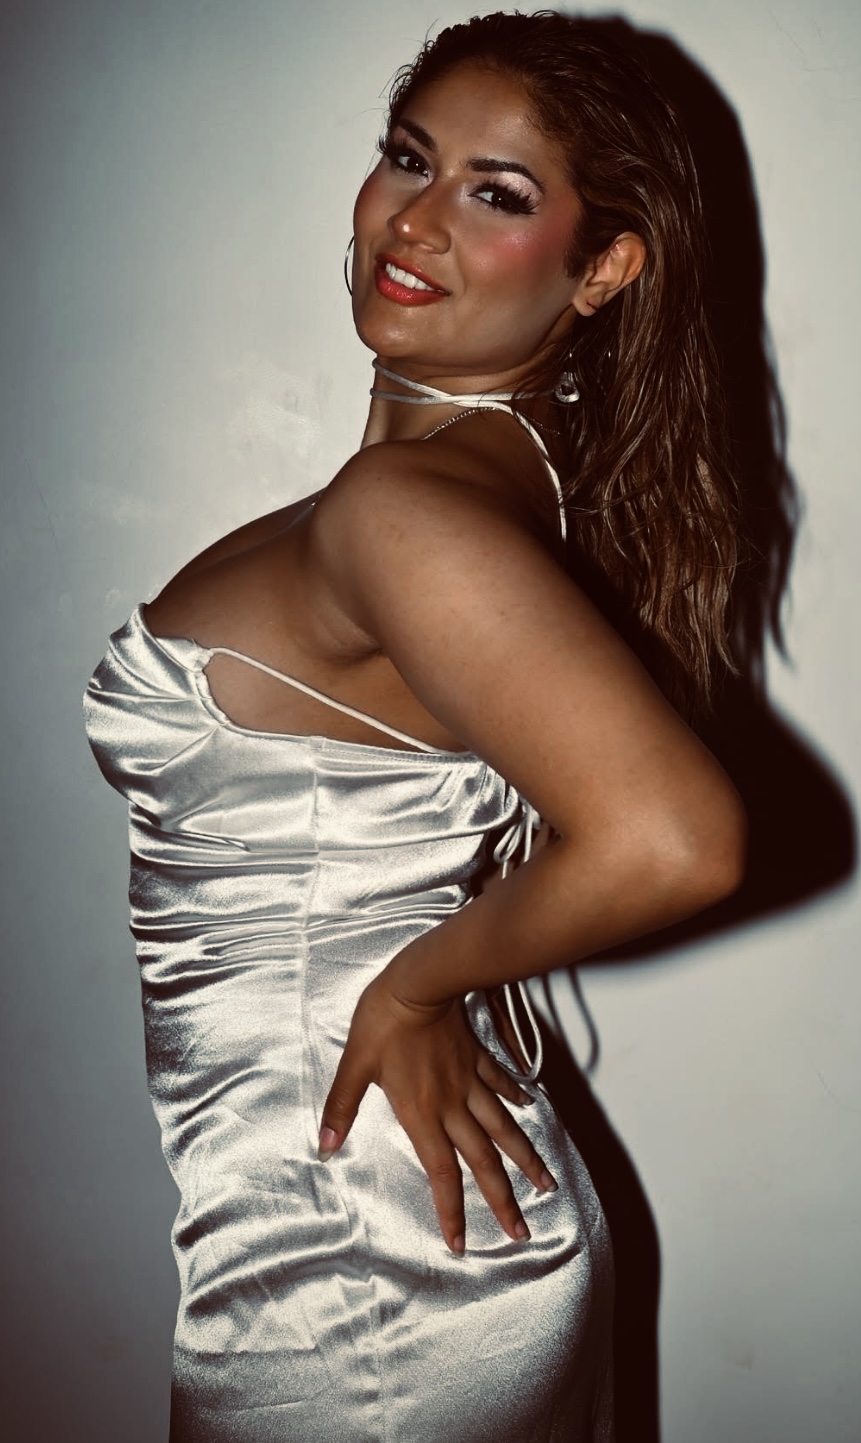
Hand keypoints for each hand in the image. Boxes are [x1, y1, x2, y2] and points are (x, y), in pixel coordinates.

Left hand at [318, 974, 557, 1252]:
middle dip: (502, 1200)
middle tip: (521, 1231)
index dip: (452, 1210)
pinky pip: (501, 1082)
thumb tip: (324, 1147)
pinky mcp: (478, 1056)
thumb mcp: (354, 1064)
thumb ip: (341, 1107)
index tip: (462, 1243)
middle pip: (483, 1162)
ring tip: (546, 1184)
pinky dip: (516, 1097)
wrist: (421, 981)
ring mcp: (470, 1081)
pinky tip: (529, 1106)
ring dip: (524, 1159)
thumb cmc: (384, 1021)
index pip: (441, 1173)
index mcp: (421, 1113)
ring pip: (503, 1129)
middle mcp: (452, 1105)